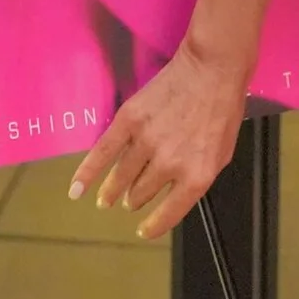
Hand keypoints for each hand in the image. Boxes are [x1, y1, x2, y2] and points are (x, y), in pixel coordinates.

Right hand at [68, 43, 250, 241]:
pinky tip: (76, 189)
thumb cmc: (222, 109)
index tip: (143, 230)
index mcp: (196, 176)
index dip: (153, 226)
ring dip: (113, 190)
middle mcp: (170, 163)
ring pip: (123, 176)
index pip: (169, 214)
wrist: (212, 68)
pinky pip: (103, 153)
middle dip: (135, 198)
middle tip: (131, 199)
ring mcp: (147, 141)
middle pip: (141, 192)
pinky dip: (86, 173)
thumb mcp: (221, 154)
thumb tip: (172, 195)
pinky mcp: (130, 120)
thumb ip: (197, 178)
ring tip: (108, 198)